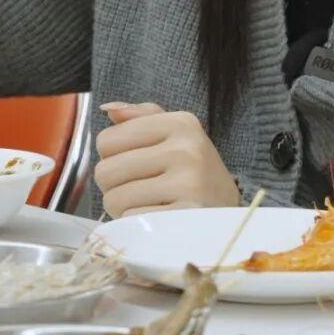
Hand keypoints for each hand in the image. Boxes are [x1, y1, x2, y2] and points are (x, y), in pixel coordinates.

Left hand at [94, 102, 239, 217]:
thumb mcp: (176, 135)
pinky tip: (157, 220)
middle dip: (115, 186)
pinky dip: (137, 225)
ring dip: (123, 208)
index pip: (107, 140)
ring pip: (114, 199)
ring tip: (148, 204)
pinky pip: (131, 221)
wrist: (228, 216)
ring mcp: (188, 184)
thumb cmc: (193, 172)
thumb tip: (108, 109)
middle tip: (140, 189)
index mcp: (180, 123)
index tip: (135, 164)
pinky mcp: (184, 217)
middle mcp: (185, 149)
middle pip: (106, 171)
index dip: (113, 157)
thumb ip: (141, 117)